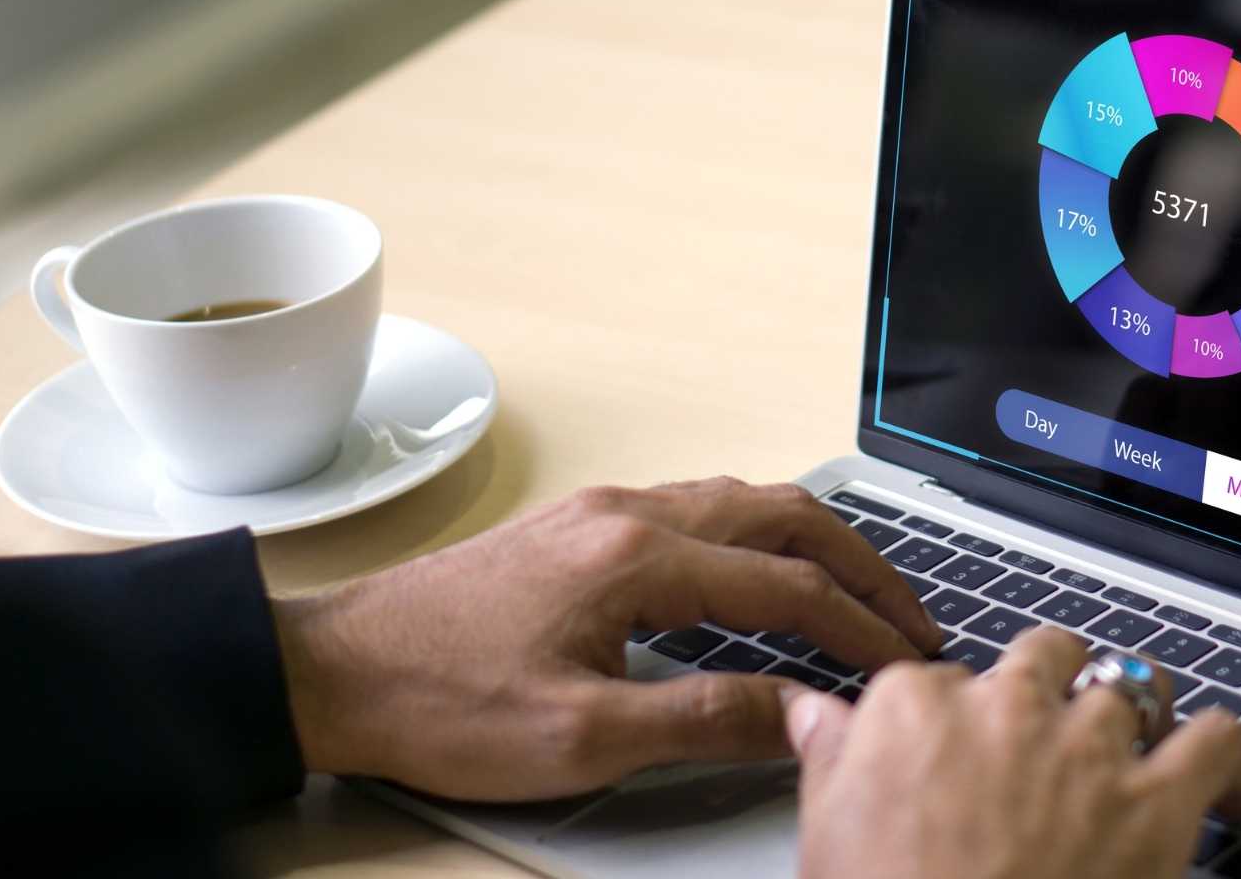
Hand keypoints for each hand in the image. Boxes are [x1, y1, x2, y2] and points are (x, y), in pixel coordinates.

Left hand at [271, 477, 942, 799]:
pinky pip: (698, 512)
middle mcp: (629, 514)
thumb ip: (705, 717)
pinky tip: (762, 580)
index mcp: (639, 558)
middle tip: (909, 618)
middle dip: (859, 563)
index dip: (860, 631)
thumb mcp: (583, 737)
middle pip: (781, 514)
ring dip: (809, 543)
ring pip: (740, 503)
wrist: (331, 671)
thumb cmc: (442, 705)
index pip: (788, 587)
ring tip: (856, 594)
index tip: (907, 669)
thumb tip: (801, 713)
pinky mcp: (578, 529)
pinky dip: (757, 540)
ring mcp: (601, 512)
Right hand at [784, 628, 1240, 878]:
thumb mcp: (827, 836)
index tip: (967, 748)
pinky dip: (1228, 755)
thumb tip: (812, 715)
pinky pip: (1215, 741)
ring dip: (1134, 714)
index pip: (944, 677)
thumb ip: (832, 758)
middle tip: (1051, 737)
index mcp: (914, 708)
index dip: (963, 716)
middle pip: (1044, 657)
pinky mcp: (1156, 799)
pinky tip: (1226, 780)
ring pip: (1130, 685)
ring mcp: (1086, 747)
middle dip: (1053, 688)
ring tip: (1136, 751)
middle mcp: (1006, 708)